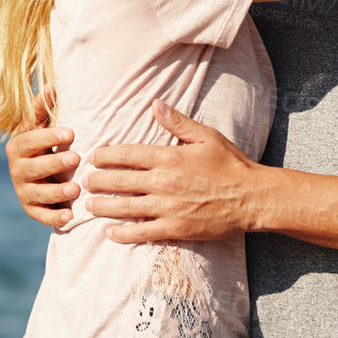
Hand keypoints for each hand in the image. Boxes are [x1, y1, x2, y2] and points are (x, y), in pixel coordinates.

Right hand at [5, 85, 79, 226]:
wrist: (38, 173)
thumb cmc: (43, 144)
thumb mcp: (41, 125)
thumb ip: (44, 108)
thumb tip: (51, 86)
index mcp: (18, 146)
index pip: (29, 140)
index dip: (48, 137)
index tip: (71, 132)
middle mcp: (17, 169)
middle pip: (32, 168)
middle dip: (53, 163)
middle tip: (76, 157)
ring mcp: (23, 190)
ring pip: (37, 193)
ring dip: (56, 192)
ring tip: (76, 189)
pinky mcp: (31, 209)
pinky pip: (41, 216)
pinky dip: (54, 218)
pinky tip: (70, 217)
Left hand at [84, 102, 260, 243]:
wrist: (253, 198)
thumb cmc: (231, 165)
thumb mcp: (206, 136)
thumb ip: (177, 122)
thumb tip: (155, 104)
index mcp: (168, 156)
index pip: (126, 154)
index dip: (105, 156)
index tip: (93, 157)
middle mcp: (163, 182)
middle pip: (118, 181)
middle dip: (97, 181)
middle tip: (85, 182)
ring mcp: (167, 208)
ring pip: (124, 207)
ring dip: (102, 206)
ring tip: (89, 205)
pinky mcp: (175, 229)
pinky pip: (141, 233)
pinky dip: (123, 234)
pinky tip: (110, 232)